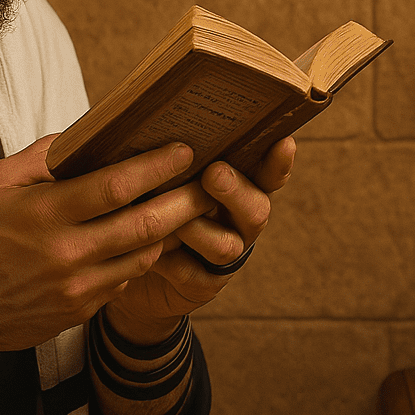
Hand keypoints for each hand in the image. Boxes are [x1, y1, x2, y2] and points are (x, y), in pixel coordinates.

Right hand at [0, 136, 216, 371]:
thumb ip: (42, 157)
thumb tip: (86, 134)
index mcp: (46, 214)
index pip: (116, 186)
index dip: (156, 166)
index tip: (185, 150)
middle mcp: (67, 253)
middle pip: (145, 224)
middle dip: (185, 201)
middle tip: (211, 182)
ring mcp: (77, 287)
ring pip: (144, 255)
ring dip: (171, 231)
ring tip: (191, 207)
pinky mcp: (82, 310)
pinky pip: (125, 279)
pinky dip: (141, 257)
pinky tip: (149, 239)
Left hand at [105, 136, 296, 343]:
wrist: (129, 260)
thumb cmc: (148, 202)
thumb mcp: (164, 176)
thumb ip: (178, 159)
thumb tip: (170, 129)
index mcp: (238, 189)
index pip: (268, 174)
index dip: (279, 162)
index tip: (285, 142)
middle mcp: (239, 222)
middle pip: (257, 210)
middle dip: (235, 191)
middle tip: (213, 173)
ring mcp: (224, 257)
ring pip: (227, 246)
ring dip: (198, 229)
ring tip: (169, 219)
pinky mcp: (201, 284)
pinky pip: (193, 274)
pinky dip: (171, 260)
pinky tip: (148, 250)